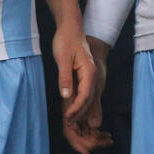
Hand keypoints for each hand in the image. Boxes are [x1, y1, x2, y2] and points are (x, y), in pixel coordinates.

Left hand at [64, 36, 112, 153]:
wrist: (70, 28)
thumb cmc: (66, 40)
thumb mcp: (63, 59)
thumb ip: (65, 78)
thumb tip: (66, 96)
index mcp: (89, 71)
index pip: (85, 95)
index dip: (76, 108)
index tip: (68, 117)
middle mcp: (91, 75)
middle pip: (88, 99)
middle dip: (79, 112)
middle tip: (68, 124)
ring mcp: (88, 75)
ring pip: (86, 97)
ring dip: (79, 109)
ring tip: (69, 120)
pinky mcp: (83, 75)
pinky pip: (82, 91)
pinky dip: (76, 101)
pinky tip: (69, 107)